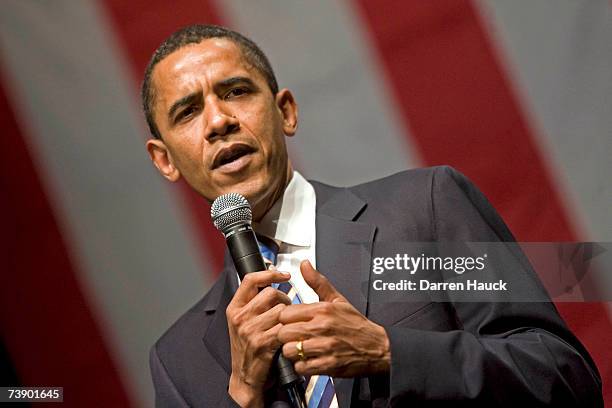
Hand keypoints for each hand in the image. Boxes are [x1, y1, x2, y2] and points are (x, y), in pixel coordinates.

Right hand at [226, 269, 291, 406]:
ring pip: (280, 309)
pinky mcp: (261, 343)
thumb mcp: (242, 322)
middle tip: (287, 309)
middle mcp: (240, 317)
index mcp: (234, 308)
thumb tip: (270, 282)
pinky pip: (283, 327)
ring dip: (289, 315)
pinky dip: (290, 329)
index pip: (251, 280)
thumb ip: (252, 302)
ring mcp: (249, 330)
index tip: (284, 274)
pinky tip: (289, 333)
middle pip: (270, 293)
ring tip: (288, 323)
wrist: (244, 377)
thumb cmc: (248, 348)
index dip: (269, 274)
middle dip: (284, 299)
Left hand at [278, 261, 390, 376]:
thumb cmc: (356, 324)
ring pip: (289, 351)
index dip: (285, 319)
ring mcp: (324, 347)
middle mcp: (321, 327)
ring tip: (301, 349)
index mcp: (322, 310)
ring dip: (292, 352)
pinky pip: (301, 367)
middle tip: (294, 336)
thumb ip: (317, 282)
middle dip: (285, 336)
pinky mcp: (328, 365)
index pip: (285, 313)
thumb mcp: (338, 299)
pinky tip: (308, 360)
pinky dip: (302, 366)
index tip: (291, 322)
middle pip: (283, 333)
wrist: (378, 347)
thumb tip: (304, 264)